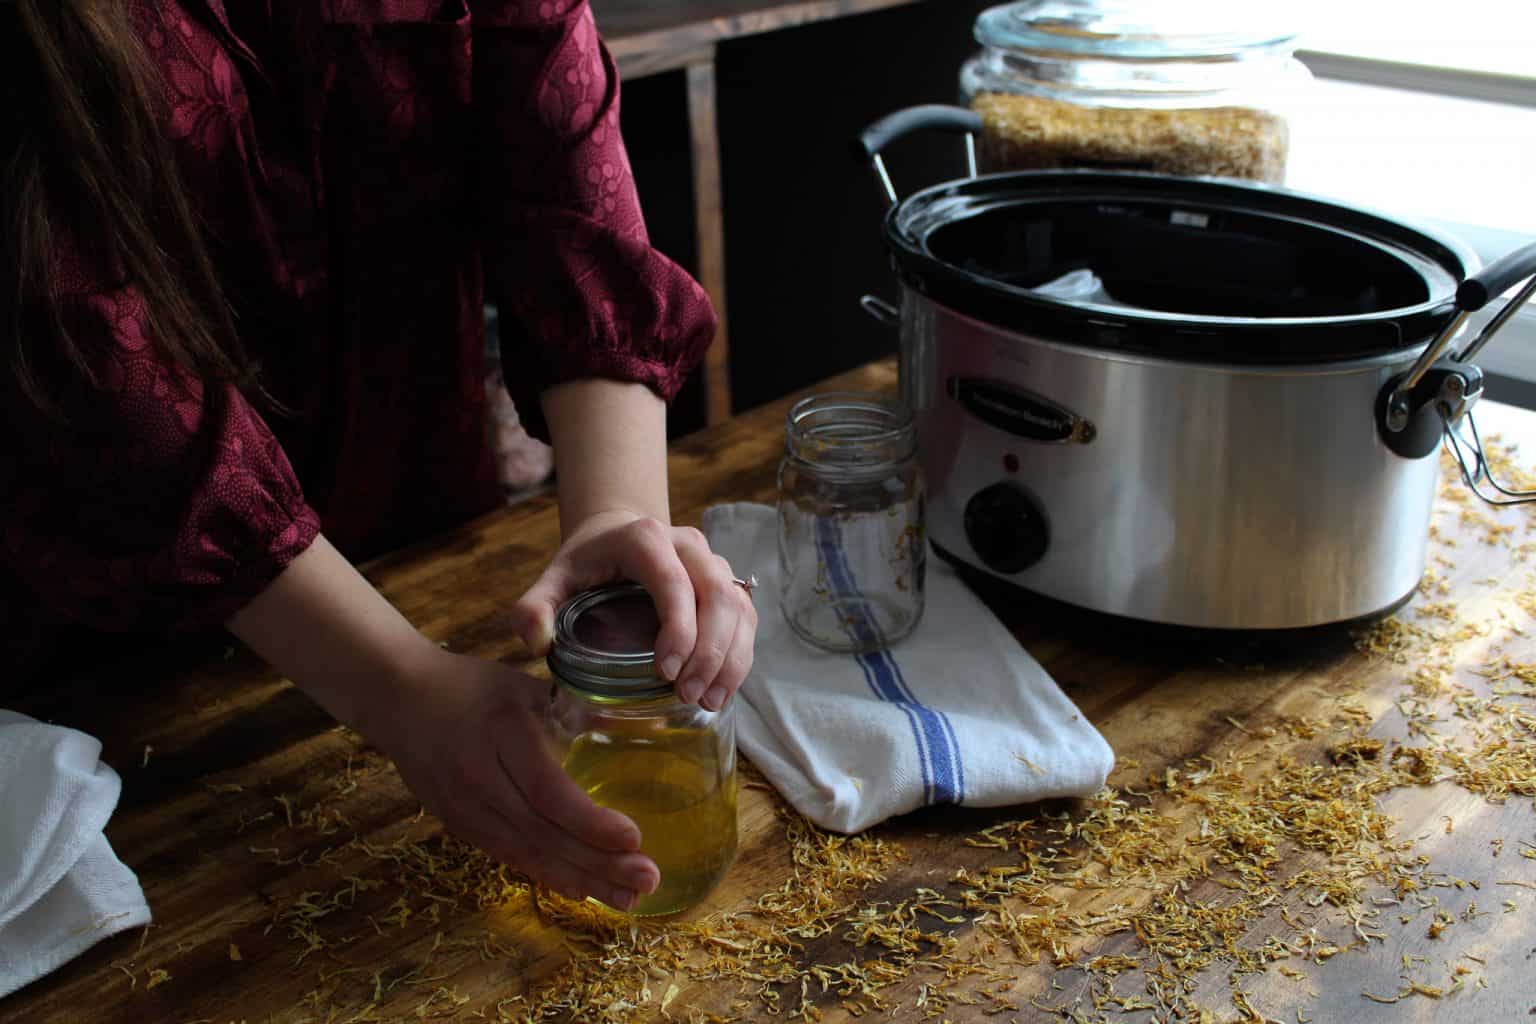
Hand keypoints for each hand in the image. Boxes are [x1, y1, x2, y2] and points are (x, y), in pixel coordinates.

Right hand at [371, 647, 659, 910]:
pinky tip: (582, 889)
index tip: (634, 838)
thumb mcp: (526, 685)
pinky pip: (508, 856)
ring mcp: (463, 806)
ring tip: (627, 898)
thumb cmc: (473, 685)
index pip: (547, 791)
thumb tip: (639, 729)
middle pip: (542, 832)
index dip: (590, 822)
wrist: (398, 696)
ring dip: (580, 879)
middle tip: (647, 879)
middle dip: (598, 862)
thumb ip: (577, 710)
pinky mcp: (457, 824)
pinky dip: (548, 874)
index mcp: (503, 732)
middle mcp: (479, 776)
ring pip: (526, 853)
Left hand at [512, 509, 756, 710]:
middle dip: (709, 652)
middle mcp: (688, 545)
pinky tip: (722, 690)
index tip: (665, 673)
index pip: (674, 582)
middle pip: (718, 596)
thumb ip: (533, 609)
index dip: (678, 629)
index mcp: (646, 539)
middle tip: (687, 695)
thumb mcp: (553, 580)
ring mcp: (713, 562)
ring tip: (707, 700)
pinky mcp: (728, 584)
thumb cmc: (586, 563)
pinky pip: (746, 619)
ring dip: (730, 658)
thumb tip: (538, 642)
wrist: (617, 536)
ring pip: (739, 608)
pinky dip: (739, 656)